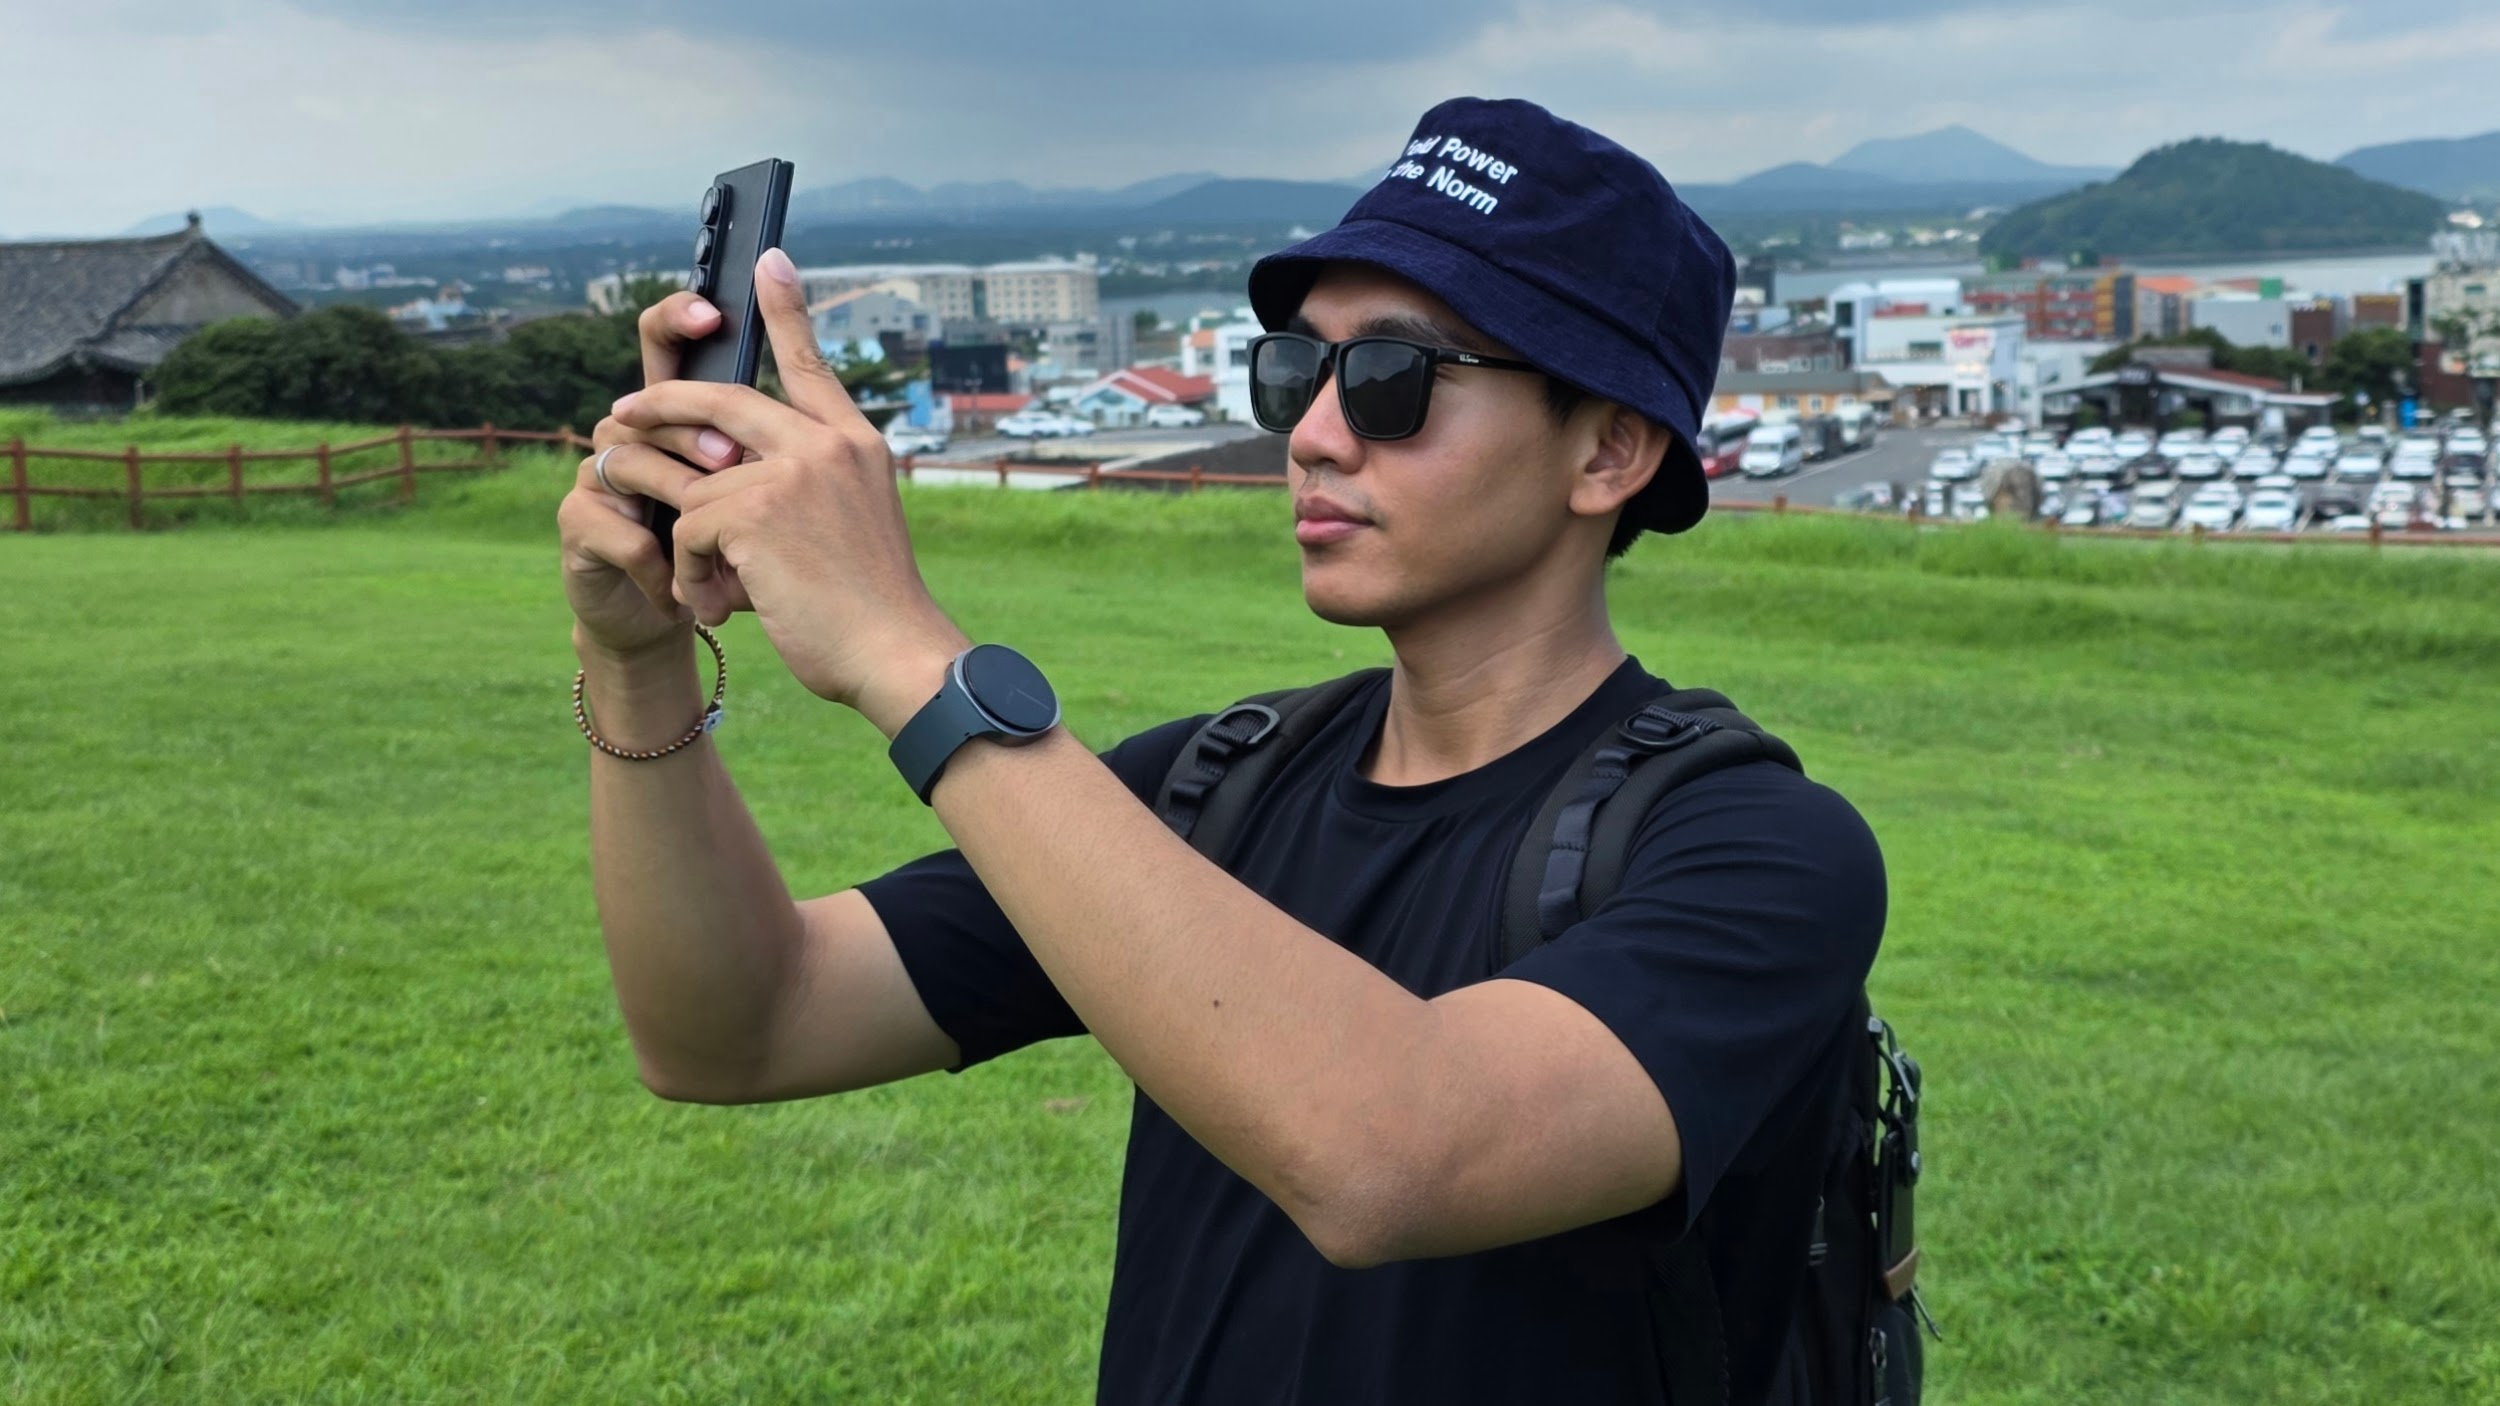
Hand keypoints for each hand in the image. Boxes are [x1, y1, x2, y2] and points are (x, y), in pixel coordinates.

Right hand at [555, 292, 750, 661]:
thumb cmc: (738, 556)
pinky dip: (667, 568)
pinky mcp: (579, 525)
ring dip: (684, 505)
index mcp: (681, 417)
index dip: (679, 316)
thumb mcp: (772, 499)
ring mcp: (599, 475)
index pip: (666, 342)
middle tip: (732, 461)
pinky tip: (692, 596)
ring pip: (633, 461)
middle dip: (693, 426)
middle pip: (651, 399)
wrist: (688, 625)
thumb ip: (781, 449)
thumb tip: (827, 409)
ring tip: (723, 543)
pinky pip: (624, 532)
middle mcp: (632, 432)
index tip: (714, 308)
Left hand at [597, 248, 968, 727]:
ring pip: (693, 481)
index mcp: (855, 444)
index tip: (769, 259)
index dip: (786, 310)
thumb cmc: (871, 608)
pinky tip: (719, 605)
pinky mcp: (755, 510)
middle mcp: (827, 445)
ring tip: (698, 581)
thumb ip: (804, 488)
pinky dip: (693, 574)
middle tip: (625, 410)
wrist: (895, 655)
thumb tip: (728, 478)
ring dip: (683, 536)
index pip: (810, 363)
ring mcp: (792, 472)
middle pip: (721, 399)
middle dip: (664, 405)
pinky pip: (689, 528)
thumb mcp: (854, 526)